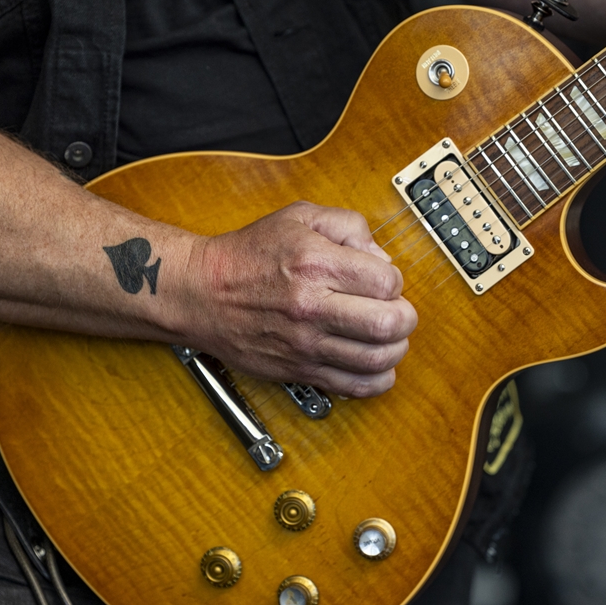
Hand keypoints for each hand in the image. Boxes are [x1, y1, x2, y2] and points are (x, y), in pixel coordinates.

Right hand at [180, 201, 417, 397]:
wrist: (201, 293)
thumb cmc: (248, 256)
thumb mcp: (298, 217)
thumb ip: (348, 225)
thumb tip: (382, 259)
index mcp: (315, 264)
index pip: (387, 281)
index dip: (394, 280)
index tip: (381, 281)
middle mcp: (311, 307)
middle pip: (389, 324)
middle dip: (404, 316)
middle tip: (395, 311)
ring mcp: (305, 343)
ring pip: (377, 360)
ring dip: (395, 348)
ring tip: (386, 337)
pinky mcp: (298, 370)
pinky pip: (353, 387)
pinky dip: (377, 380)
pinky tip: (375, 365)